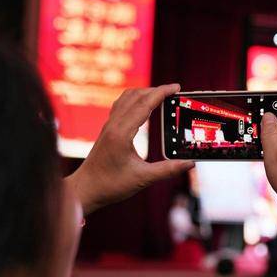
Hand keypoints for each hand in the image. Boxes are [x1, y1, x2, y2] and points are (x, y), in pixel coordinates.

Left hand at [67, 84, 194, 213]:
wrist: (86, 189)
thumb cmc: (110, 185)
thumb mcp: (143, 178)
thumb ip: (168, 170)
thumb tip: (190, 163)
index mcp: (122, 133)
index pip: (144, 104)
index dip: (162, 93)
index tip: (177, 87)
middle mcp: (114, 125)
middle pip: (136, 96)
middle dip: (156, 90)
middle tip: (175, 91)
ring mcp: (109, 126)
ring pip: (127, 98)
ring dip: (145, 92)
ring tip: (162, 95)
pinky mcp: (108, 130)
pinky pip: (121, 105)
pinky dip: (135, 99)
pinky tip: (143, 106)